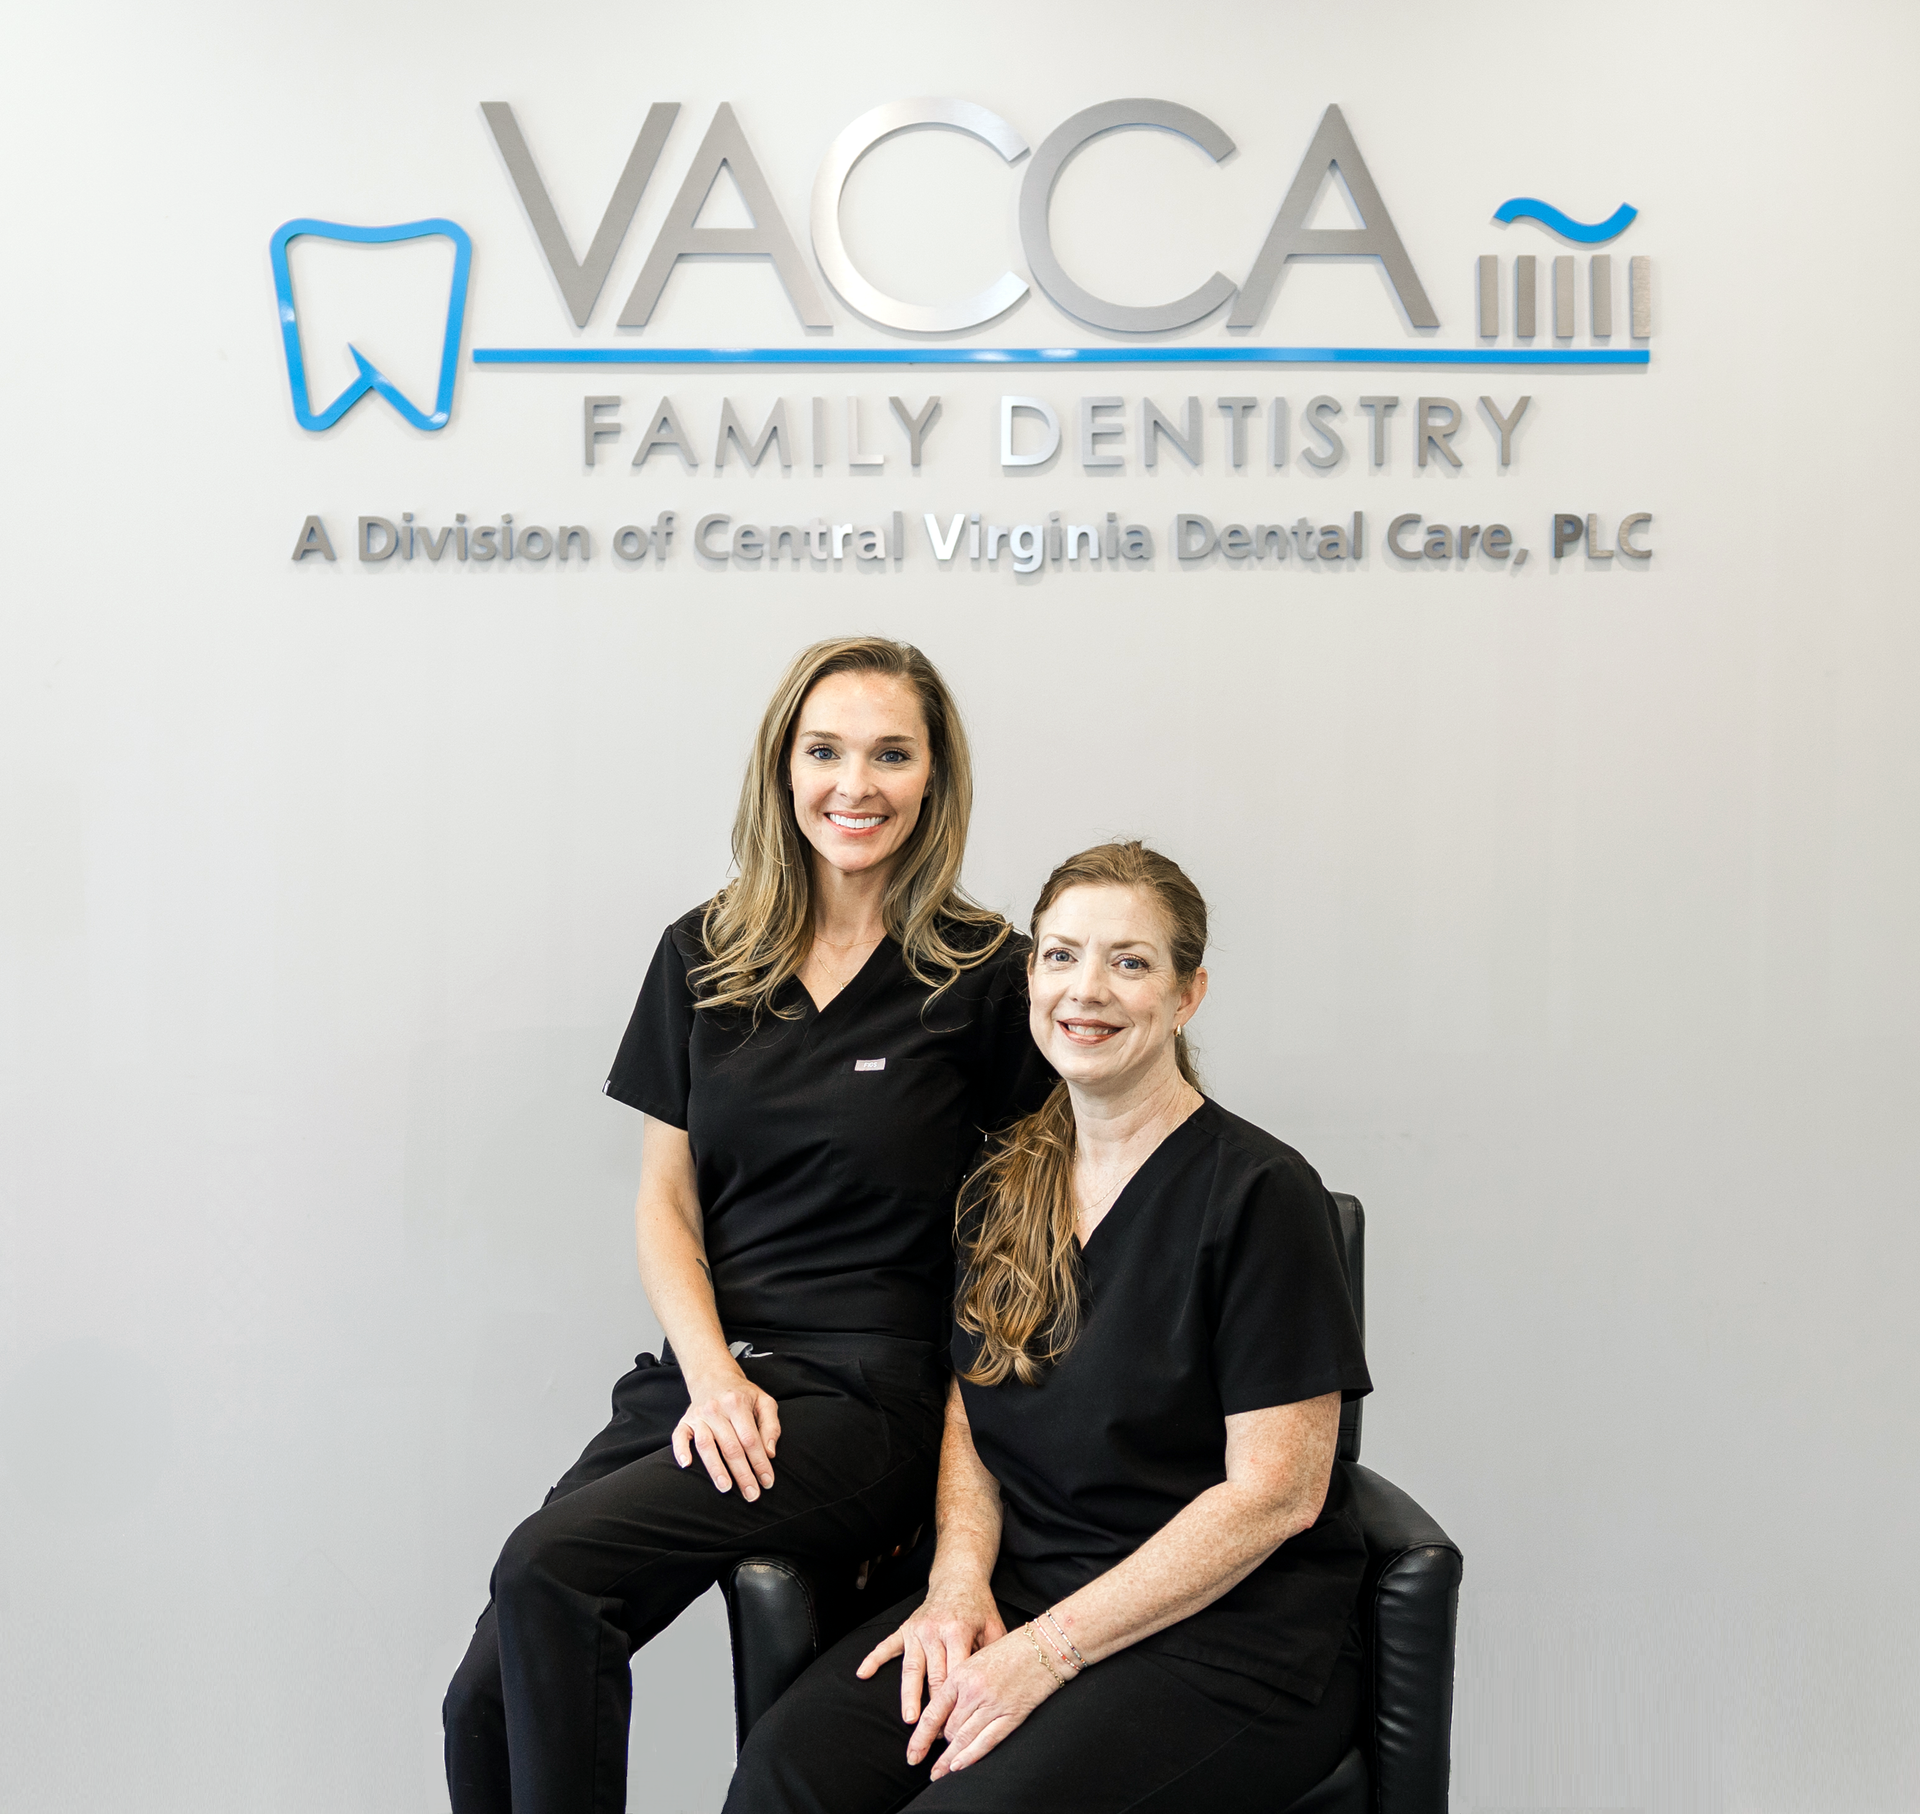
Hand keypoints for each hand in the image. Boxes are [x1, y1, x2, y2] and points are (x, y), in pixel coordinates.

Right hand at [672, 1369, 780, 1499]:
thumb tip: (770, 1453)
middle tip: (752, 1495)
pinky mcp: (685, 1421)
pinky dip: (681, 1451)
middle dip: (742, 1474)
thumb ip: (771, 1425)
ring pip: (706, 1445)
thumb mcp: (764, 1401)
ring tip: (725, 1488)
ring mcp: (698, 1415)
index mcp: (737, 1404)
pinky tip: (686, 1466)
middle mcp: (716, 1409)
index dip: (760, 1462)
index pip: (751, 1439)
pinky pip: (679, 1437)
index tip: (767, 1482)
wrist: (714, 1376)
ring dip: (715, 1469)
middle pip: (731, 1447)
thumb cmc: (742, 1394)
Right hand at [856, 1575, 1006, 1722]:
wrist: (958, 1578)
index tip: (957, 1725)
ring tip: (909, 1719)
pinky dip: (874, 1659)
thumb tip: (991, 1688)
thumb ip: (992, 1655)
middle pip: (933, 1676)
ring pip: (911, 1668)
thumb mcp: (993, 1626)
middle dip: (934, 1707)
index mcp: (957, 1631)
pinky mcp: (905, 1628)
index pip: (956, 1673)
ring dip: (909, 1695)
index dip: (957, 1701)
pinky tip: (862, 1674)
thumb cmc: (978, 1606)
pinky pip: (887, 1646)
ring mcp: (917, 1630)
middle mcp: (934, 1631)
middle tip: (933, 1734)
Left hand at [910, 1623, 1063, 1777]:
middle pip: (948, 1728)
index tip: (912, 1753)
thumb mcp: (977, 1659)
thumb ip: (960, 1684)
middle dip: (940, 1745)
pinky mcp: (1011, 1716)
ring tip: (939, 1773)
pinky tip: (959, 1766)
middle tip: (931, 1758)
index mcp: (961, 1674)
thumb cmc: (1011, 1649)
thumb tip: (946, 1712)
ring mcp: (993, 1705)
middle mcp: (973, 1691)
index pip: (934, 1712)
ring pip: (963, 1739)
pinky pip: (986, 1742)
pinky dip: (970, 1756)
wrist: (1044, 1646)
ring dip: (949, 1759)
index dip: (921, 1737)